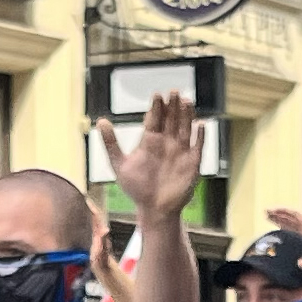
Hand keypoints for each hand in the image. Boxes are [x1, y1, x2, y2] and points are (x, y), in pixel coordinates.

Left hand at [97, 92, 202, 220]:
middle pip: (171, 119)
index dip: (156, 107)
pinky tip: (201, 124)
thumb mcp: (119, 164)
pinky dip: (200, 136)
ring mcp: (180, 151)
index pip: (155, 119)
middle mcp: (166, 143)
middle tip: (174, 92)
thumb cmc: (137, 188)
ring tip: (187, 101)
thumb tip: (100, 120)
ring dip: (187, 115)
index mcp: (150, 141)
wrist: (154, 210)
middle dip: (173, 106)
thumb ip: (111, 143)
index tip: (157, 95)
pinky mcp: (192, 163)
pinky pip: (198, 146)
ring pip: (185, 128)